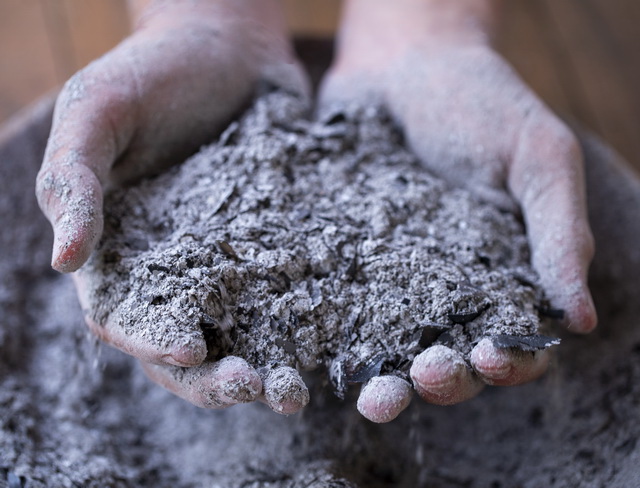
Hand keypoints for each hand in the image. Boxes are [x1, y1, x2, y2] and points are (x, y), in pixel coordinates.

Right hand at [36, 0, 309, 412]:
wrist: (227, 44)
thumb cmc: (152, 71)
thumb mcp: (98, 111)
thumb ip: (76, 180)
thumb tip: (63, 261)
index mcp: (118, 250)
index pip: (124, 317)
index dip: (152, 341)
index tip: (193, 348)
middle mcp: (172, 269)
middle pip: (184, 345)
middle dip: (213, 376)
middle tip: (255, 385)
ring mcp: (225, 261)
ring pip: (237, 334)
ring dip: (261, 367)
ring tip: (293, 389)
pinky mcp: (271, 246)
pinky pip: (284, 294)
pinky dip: (302, 323)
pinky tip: (331, 340)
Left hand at [320, 0, 595, 421]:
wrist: (400, 62)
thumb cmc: (479, 102)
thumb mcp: (535, 157)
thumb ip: (559, 233)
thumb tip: (579, 319)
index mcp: (504, 273)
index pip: (517, 339)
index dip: (512, 361)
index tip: (493, 355)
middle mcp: (446, 287)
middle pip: (451, 359)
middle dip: (442, 381)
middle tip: (423, 376)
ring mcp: (390, 279)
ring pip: (392, 350)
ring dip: (388, 382)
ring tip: (373, 396)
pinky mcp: (344, 263)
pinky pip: (339, 310)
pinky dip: (332, 339)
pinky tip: (319, 353)